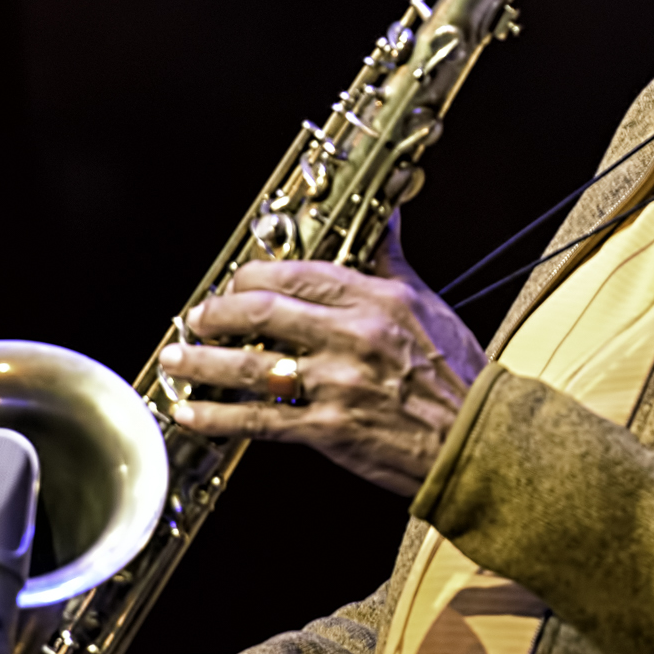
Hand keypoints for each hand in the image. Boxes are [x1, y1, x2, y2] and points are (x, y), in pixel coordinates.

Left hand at [160, 214, 487, 496]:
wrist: (478, 441)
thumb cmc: (457, 375)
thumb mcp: (426, 303)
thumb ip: (391, 258)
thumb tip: (386, 213)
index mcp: (374, 299)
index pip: (295, 273)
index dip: (252, 276)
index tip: (235, 282)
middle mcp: (350, 336)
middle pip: (260, 313)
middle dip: (216, 314)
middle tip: (195, 317)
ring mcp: (336, 384)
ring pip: (249, 366)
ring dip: (201, 362)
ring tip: (174, 360)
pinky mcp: (328, 430)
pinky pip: (258, 420)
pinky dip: (217, 416)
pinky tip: (189, 413)